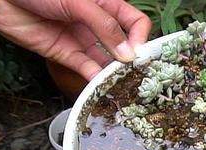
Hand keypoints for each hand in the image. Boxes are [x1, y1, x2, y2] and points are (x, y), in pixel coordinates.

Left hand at [0, 0, 150, 79]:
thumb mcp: (79, 2)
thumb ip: (104, 26)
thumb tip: (127, 52)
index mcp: (105, 4)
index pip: (135, 22)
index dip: (140, 37)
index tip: (136, 53)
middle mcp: (96, 23)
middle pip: (123, 44)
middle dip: (130, 60)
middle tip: (134, 75)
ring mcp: (82, 39)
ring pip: (106, 60)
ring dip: (113, 72)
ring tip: (119, 85)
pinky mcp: (65, 53)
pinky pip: (85, 68)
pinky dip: (94, 78)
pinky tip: (101, 85)